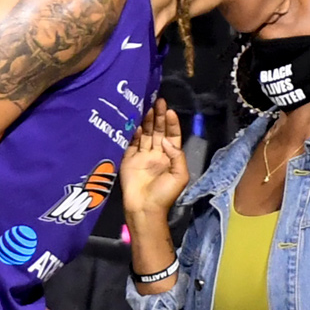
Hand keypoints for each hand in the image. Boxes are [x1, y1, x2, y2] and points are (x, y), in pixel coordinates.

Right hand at [120, 99, 188, 216]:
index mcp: (170, 157)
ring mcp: (142, 156)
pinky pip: (131, 143)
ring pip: (145, 134)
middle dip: (159, 116)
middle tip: (158, 101)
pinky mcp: (129, 160)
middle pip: (158, 131)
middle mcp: (156, 154)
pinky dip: (133, 133)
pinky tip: (136, 124)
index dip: (172, 123)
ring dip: (147, 121)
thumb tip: (167, 140)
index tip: (170, 111)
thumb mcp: (180, 176)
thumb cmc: (164, 194)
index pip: (172, 135)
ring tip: (147, 107)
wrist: (144, 209)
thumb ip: (177, 155)